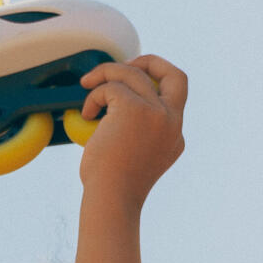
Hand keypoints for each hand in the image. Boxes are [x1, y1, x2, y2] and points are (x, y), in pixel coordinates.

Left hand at [75, 54, 186, 208]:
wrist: (111, 200)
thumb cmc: (111, 188)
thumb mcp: (132, 157)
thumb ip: (133, 133)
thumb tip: (109, 111)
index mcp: (175, 137)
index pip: (175, 99)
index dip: (156, 84)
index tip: (133, 84)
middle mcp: (172, 122)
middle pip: (173, 74)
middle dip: (149, 62)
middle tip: (120, 67)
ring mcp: (156, 113)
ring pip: (133, 74)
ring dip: (106, 75)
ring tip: (87, 88)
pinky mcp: (134, 108)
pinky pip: (110, 87)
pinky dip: (94, 95)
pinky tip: (86, 114)